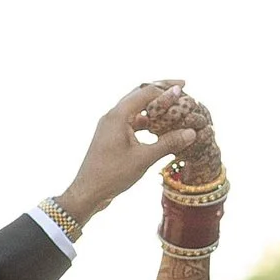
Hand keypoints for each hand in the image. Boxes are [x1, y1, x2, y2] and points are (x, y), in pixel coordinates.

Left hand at [61, 83, 211, 223]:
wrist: (88, 191)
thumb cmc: (112, 175)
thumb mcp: (143, 159)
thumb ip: (168, 144)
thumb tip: (191, 133)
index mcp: (118, 116)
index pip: (145, 93)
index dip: (166, 91)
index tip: (184, 90)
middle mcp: (113, 116)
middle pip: (139, 94)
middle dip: (160, 91)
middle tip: (181, 87)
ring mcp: (111, 125)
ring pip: (136, 108)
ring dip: (154, 107)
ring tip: (174, 107)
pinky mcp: (112, 136)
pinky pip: (132, 122)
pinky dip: (147, 121)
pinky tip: (160, 128)